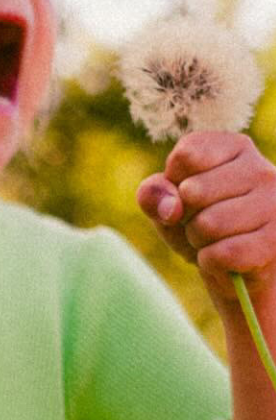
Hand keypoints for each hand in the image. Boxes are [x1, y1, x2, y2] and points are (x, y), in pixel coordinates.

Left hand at [138, 130, 275, 303]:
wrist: (237, 271)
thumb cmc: (201, 229)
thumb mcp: (168, 206)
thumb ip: (154, 194)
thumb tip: (170, 208)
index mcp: (236, 148)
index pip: (186, 155)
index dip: (174, 185)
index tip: (191, 198)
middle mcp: (260, 170)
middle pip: (193, 191)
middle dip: (185, 219)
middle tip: (205, 226)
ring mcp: (273, 204)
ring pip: (207, 225)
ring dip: (199, 242)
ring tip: (217, 242)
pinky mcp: (274, 241)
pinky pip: (222, 254)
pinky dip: (211, 263)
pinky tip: (226, 261)